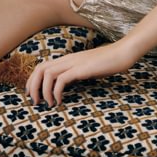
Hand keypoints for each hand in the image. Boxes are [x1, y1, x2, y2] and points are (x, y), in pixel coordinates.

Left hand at [25, 41, 141, 106]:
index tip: (34, 95)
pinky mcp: (81, 69)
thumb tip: (69, 84)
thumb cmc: (109, 62)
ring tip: (48, 104)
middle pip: (40, 69)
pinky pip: (61, 80)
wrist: (123, 53)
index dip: (34, 81)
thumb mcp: (88, 68)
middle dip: (33, 86)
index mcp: (68, 59)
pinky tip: (60, 101)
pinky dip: (56, 92)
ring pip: (47, 73)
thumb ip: (77, 74)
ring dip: (43, 91)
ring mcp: (74, 63)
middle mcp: (68, 59)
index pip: (42, 66)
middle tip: (35, 102)